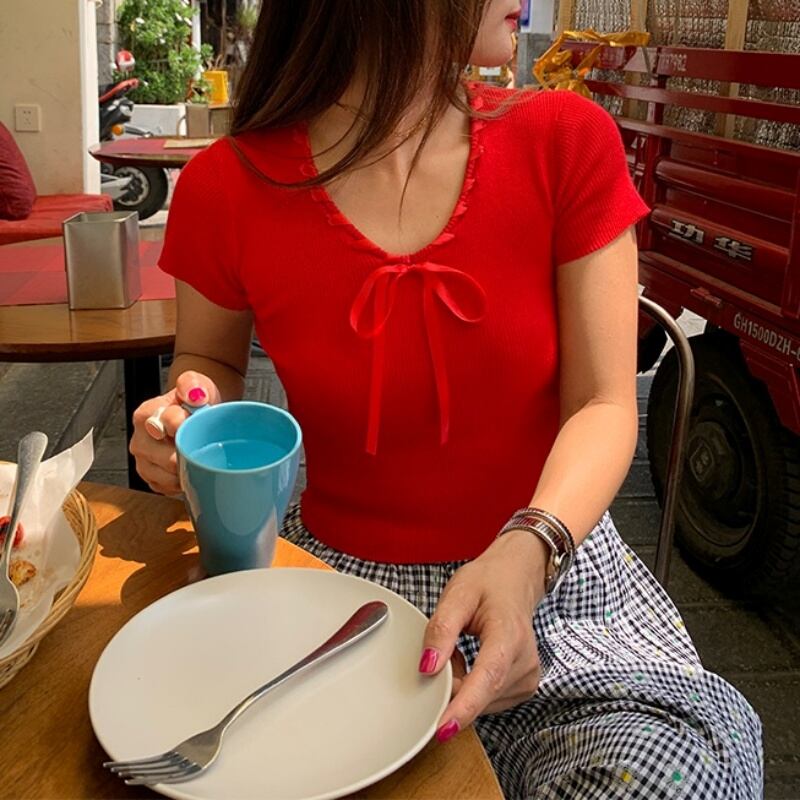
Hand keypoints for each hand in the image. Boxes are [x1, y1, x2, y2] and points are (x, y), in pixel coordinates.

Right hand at [129, 371, 220, 494]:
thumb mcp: (196, 383)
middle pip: (167, 459)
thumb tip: (194, 394)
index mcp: (146, 415)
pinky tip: (191, 468)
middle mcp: (140, 440)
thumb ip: (192, 383)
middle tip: (202, 444)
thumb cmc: (194, 401)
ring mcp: (144, 463)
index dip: (185, 426)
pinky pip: (170, 489)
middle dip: (189, 453)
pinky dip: (184, 481)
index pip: (165, 425)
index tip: (196, 423)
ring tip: (197, 455)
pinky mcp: (152, 480)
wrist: (196, 415)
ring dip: (187, 470)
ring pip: (169, 477)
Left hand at [419, 532, 548, 741]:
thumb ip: (441, 630)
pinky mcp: (524, 687)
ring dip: (461, 684)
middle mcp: (525, 662)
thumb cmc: (487, 584)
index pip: (487, 678)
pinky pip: (487, 701)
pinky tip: (472, 662)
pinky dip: (472, 687)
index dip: (463, 706)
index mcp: (510, 635)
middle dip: (451, 683)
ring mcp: (527, 678)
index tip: (443, 728)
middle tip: (446, 648)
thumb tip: (427, 668)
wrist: (514, 581)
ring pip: (481, 702)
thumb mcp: (457, 594)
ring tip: (461, 649)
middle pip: (479, 694)